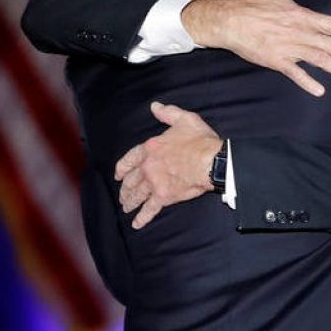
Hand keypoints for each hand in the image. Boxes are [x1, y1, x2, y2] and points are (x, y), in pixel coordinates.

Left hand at [114, 102, 222, 228]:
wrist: (212, 161)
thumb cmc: (200, 140)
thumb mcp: (184, 119)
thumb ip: (168, 113)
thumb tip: (154, 107)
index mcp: (150, 148)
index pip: (129, 159)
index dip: (122, 168)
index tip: (118, 175)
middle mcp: (148, 166)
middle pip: (131, 180)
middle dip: (125, 189)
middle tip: (123, 195)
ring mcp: (154, 183)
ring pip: (137, 195)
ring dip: (130, 202)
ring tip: (126, 207)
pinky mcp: (164, 197)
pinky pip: (149, 209)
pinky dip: (142, 217)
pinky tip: (137, 224)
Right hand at [182, 0, 330, 96]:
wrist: (229, 20)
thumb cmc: (250, 3)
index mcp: (301, 14)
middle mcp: (298, 32)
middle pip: (330, 45)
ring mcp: (288, 48)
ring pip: (318, 59)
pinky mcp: (276, 61)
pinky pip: (295, 74)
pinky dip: (308, 82)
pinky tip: (320, 91)